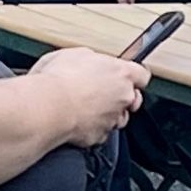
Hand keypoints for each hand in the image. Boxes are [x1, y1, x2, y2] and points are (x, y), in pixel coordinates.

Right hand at [31, 47, 147, 147]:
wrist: (49, 107)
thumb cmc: (59, 79)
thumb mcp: (74, 54)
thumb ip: (90, 59)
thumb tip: (87, 62)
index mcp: (121, 73)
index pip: (142, 75)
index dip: (133, 77)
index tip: (126, 77)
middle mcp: (122, 97)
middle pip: (132, 99)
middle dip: (120, 97)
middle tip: (100, 92)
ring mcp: (112, 119)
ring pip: (118, 118)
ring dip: (107, 114)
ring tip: (85, 107)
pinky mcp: (99, 136)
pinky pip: (100, 132)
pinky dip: (91, 128)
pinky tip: (77, 120)